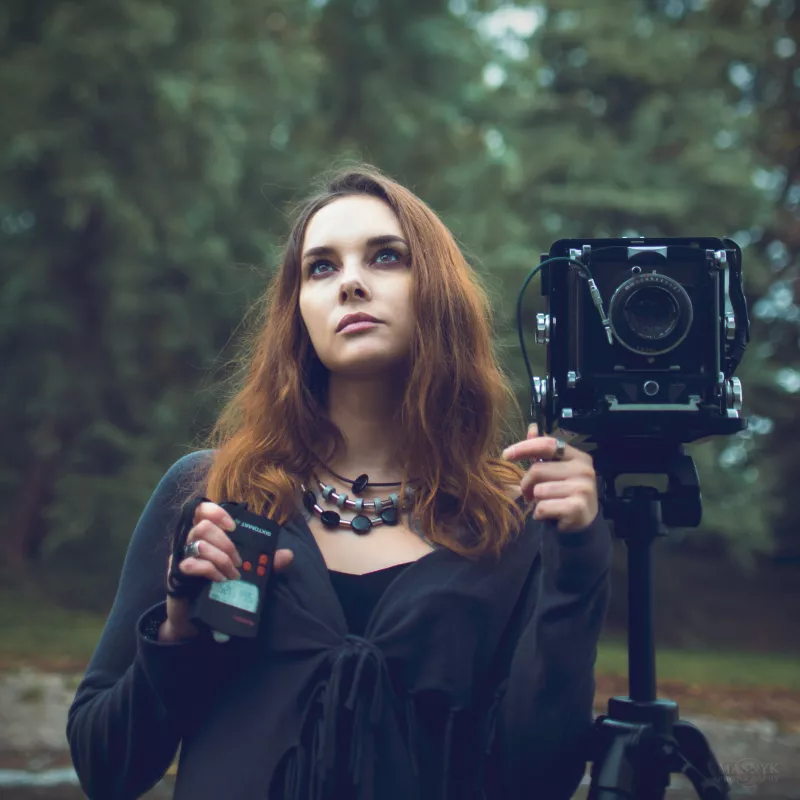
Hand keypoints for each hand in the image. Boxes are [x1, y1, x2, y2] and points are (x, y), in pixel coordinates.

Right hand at [163, 502, 294, 640]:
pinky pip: (190, 564)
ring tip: (232, 574)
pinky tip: (220, 580)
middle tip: (238, 561)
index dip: (217, 512)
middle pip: (203, 526)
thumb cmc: (219, 588)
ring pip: (199, 543)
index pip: (202, 509)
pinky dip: (209, 570)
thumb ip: (265, 563)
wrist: (196, 618)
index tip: (234, 527)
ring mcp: (181, 556)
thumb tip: (288, 555)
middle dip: (226, 543)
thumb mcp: (246, 573)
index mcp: (205, 535)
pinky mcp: (176, 574)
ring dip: (221, 558)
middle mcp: (190, 541)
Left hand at [502, 424, 597, 532]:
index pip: (547, 444)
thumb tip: (533, 427)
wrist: (582, 522)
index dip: (524, 447)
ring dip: (535, 500)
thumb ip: (543, 450)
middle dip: (527, 483)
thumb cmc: (564, 493)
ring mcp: (583, 489)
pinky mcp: (577, 507)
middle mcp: (584, 470)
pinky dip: (539, 513)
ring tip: (543, 503)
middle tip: (528, 494)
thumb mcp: (556, 469)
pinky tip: (547, 514)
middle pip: (538, 469)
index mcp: (578, 457)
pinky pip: (544, 506)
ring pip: (539, 490)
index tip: (506, 454)